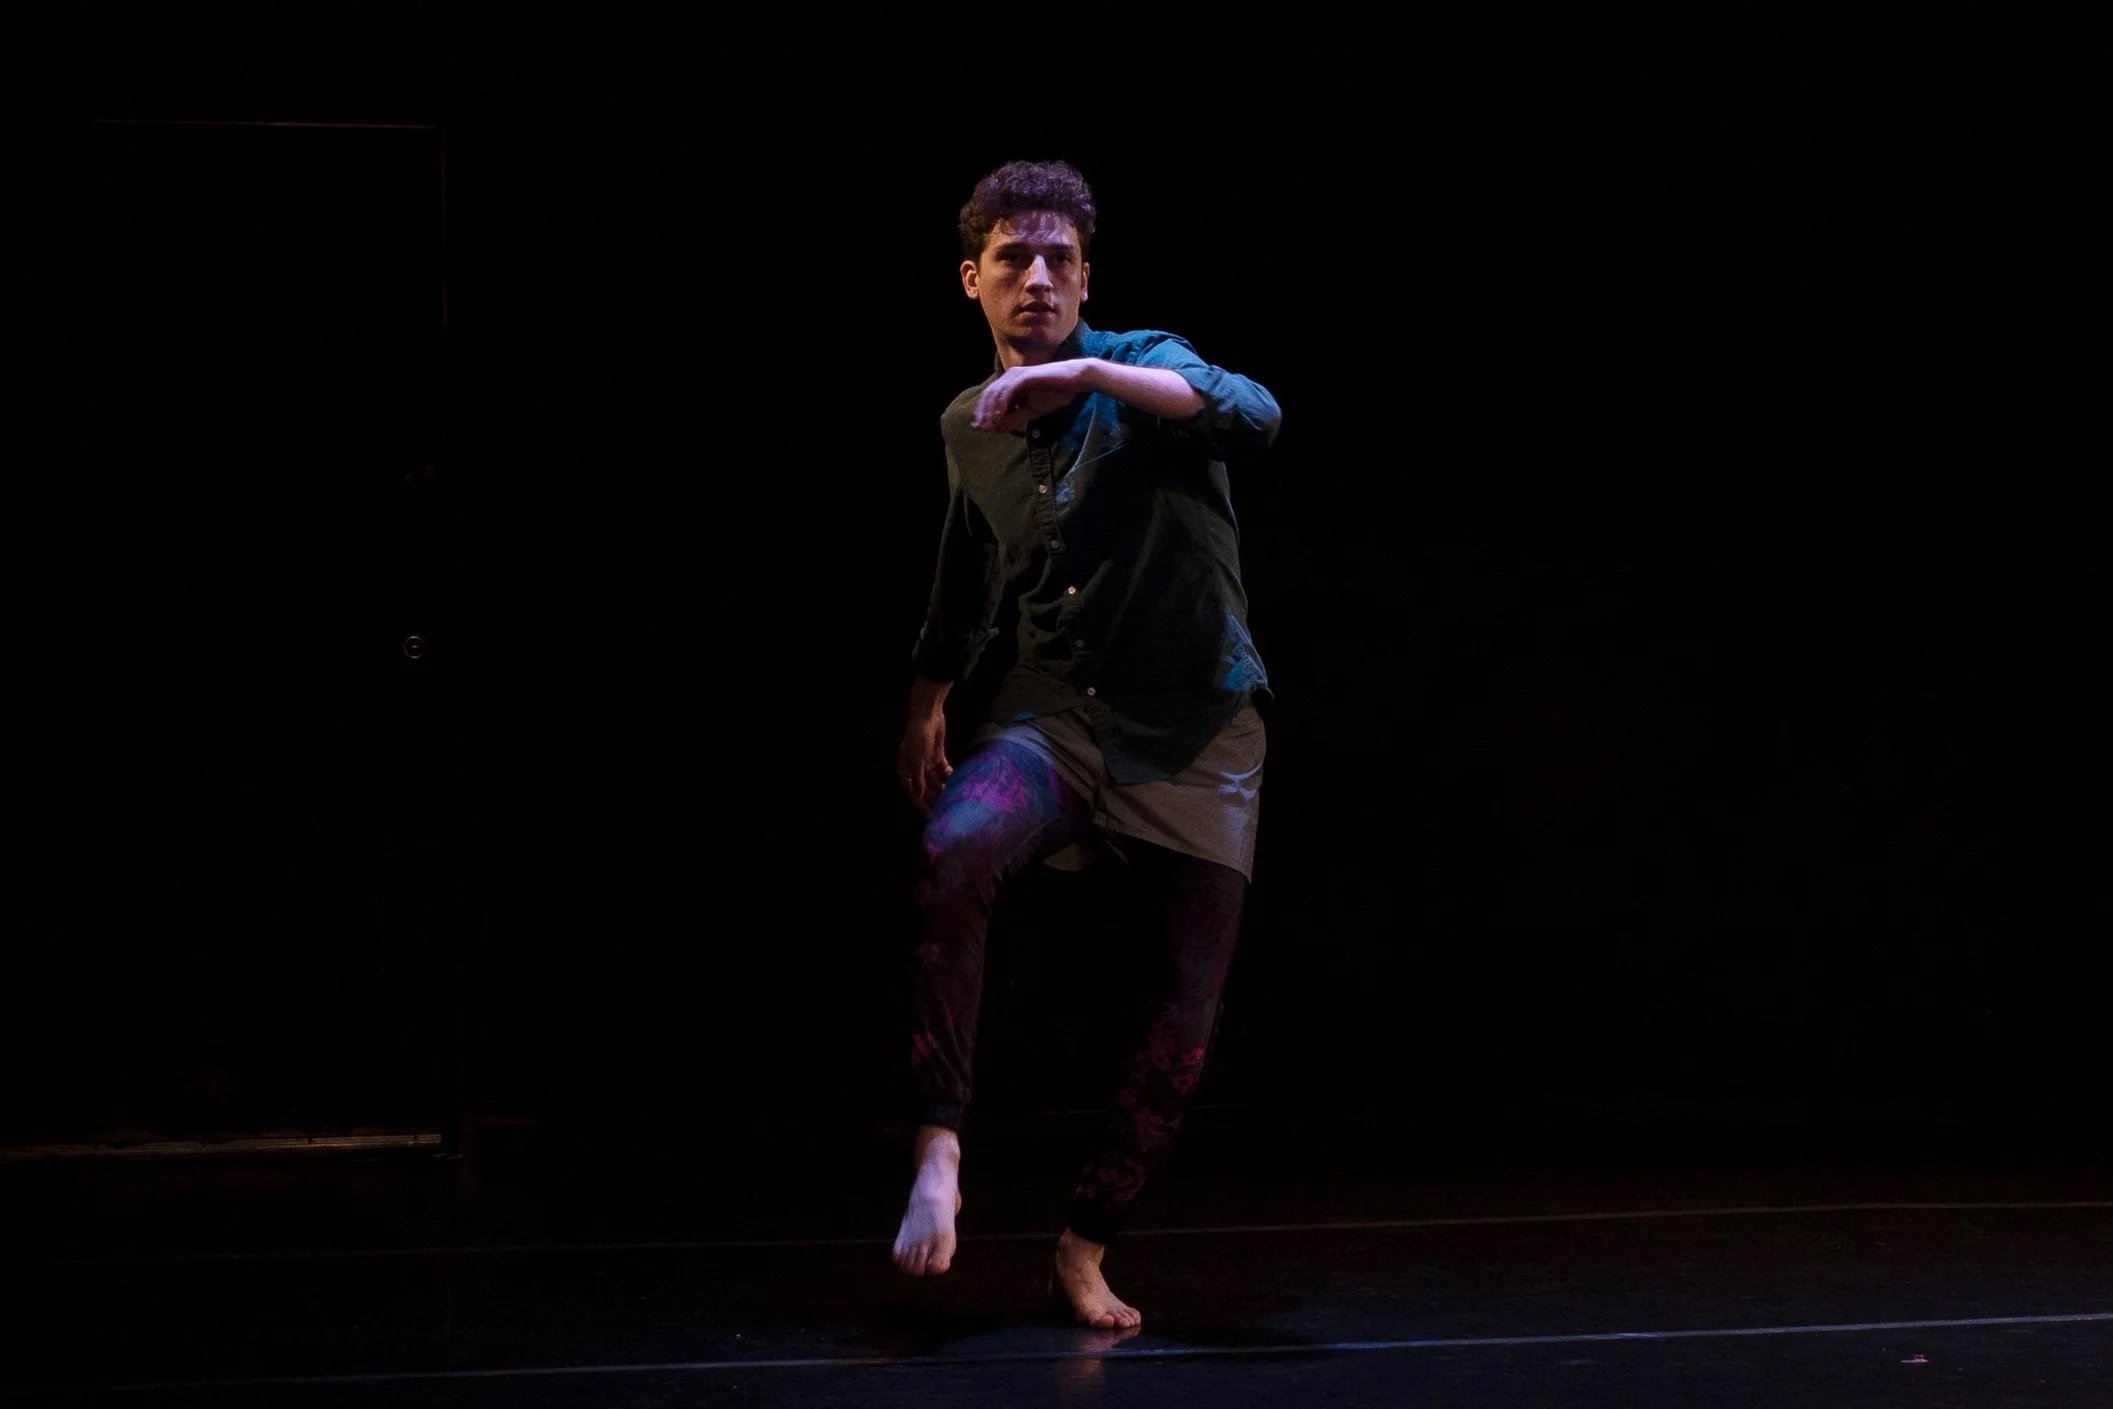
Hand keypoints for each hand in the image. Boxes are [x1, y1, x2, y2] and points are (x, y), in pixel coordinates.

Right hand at [898, 717, 952, 816]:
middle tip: (945, 810)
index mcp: (906, 769)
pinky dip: (949, 776)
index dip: (920, 803)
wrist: (927, 715)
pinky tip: (957, 782)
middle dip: (933, 798)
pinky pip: (943, 770)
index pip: (912, 791)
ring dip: (943, 788)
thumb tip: (918, 796)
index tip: (929, 815)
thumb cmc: (918, 737)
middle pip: (925, 787)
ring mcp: (927, 761)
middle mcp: (916, 767)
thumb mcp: (917, 760)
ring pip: (935, 780)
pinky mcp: (937, 754)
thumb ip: (918, 779)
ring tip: (953, 799)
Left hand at [970, 361, 1087, 432]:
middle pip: (989, 394)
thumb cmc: (1055, 393)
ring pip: (996, 392)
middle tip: (979, 429)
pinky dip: (1002, 404)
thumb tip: (997, 430)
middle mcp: (1010, 376)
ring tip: (987, 426)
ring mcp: (1017, 374)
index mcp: (1010, 382)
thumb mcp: (1031, 411)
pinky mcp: (1025, 376)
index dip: (982, 412)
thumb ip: (1014, 418)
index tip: (978, 428)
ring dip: (989, 410)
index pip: (990, 397)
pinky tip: (998, 416)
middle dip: (982, 412)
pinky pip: (1009, 391)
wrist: (1075, 381)